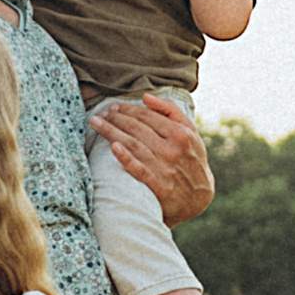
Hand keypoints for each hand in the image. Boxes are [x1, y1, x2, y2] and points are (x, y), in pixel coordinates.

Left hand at [92, 93, 212, 224]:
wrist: (198, 197)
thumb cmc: (191, 159)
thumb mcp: (190, 132)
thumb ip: (171, 111)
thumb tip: (145, 97)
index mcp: (180, 133)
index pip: (147, 116)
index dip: (127, 109)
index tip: (113, 107)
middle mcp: (172, 149)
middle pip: (137, 128)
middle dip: (115, 118)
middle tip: (101, 114)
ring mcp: (165, 168)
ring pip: (133, 145)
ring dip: (112, 132)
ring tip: (96, 123)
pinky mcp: (159, 186)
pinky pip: (139, 170)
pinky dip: (126, 158)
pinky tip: (113, 147)